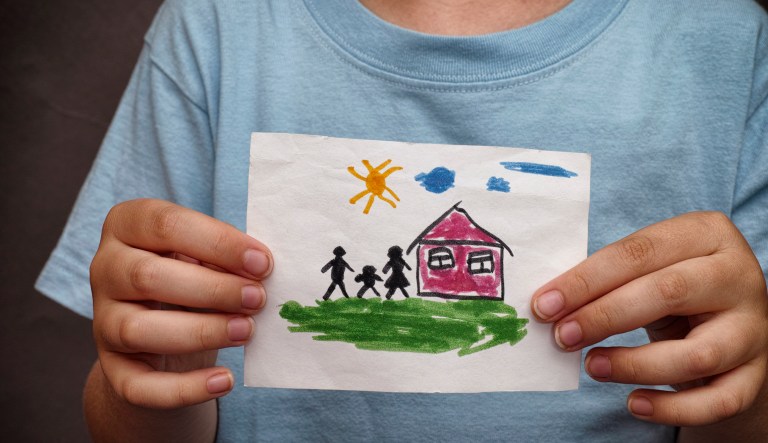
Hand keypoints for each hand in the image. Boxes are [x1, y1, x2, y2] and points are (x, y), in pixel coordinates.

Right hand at [89, 199, 271, 408]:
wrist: (161, 332)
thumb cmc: (192, 275)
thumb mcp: (203, 253)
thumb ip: (224, 254)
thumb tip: (260, 267)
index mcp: (127, 225)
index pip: (165, 224)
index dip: (218, 243)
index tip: (262, 263)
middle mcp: (105, 269)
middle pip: (148, 276)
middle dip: (212, 289)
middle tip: (257, 299)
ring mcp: (103, 321)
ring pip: (139, 330)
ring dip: (200, 332)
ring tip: (246, 330)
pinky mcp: (113, 369)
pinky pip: (140, 386)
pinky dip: (185, 388)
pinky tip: (225, 381)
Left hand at [531, 212, 767, 425]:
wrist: (729, 320)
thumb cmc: (672, 287)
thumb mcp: (649, 268)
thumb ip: (608, 278)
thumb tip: (549, 305)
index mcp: (706, 234)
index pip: (638, 252)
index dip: (586, 280)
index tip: (544, 304)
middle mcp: (738, 276)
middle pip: (668, 293)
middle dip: (604, 316)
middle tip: (562, 336)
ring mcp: (753, 328)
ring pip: (696, 354)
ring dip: (634, 364)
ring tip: (592, 366)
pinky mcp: (755, 374)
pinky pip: (717, 401)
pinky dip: (672, 408)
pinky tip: (634, 403)